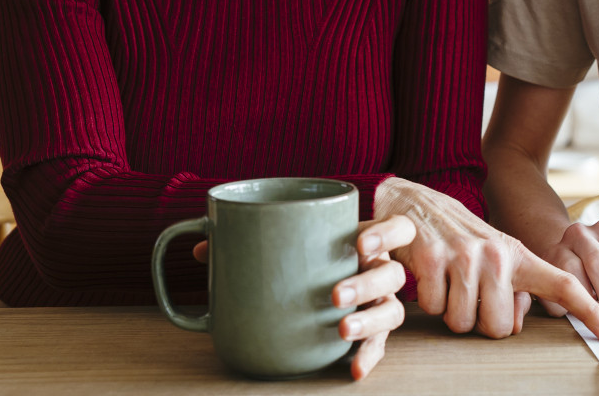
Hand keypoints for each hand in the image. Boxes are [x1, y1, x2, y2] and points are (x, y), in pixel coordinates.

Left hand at [192, 216, 414, 379]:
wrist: (326, 284)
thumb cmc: (309, 257)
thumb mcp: (290, 244)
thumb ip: (252, 242)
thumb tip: (201, 250)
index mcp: (366, 241)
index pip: (397, 229)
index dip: (385, 234)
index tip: (359, 243)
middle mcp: (381, 270)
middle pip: (391, 274)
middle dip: (365, 284)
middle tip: (334, 295)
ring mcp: (381, 302)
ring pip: (392, 310)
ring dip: (369, 321)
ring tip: (342, 329)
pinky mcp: (374, 331)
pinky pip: (380, 346)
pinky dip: (367, 357)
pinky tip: (353, 369)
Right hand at [375, 177, 598, 340]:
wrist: (415, 203)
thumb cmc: (460, 239)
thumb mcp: (496, 256)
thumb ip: (514, 287)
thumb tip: (516, 323)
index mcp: (519, 256)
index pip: (562, 285)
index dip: (589, 311)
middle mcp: (496, 255)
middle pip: (500, 328)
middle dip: (482, 322)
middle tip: (472, 296)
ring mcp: (464, 256)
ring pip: (464, 323)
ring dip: (453, 312)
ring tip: (451, 283)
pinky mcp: (432, 259)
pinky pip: (435, 309)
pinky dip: (429, 301)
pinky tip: (432, 276)